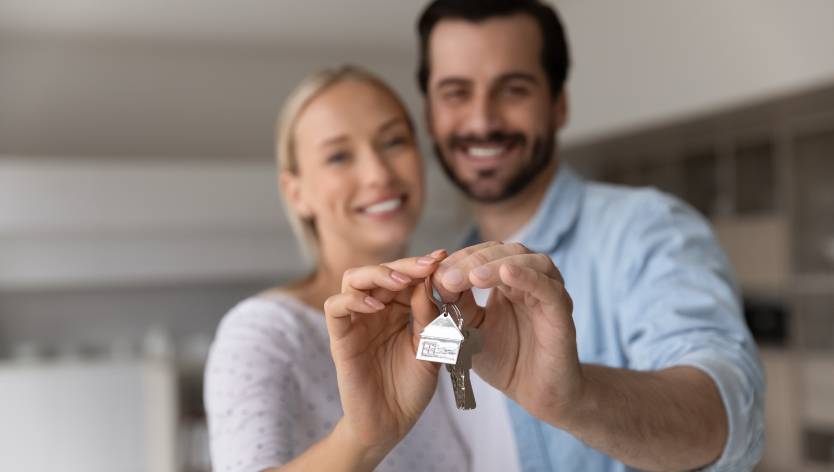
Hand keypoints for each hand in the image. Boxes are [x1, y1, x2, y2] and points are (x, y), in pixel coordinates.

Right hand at [323, 251, 445, 458]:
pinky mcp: (340, 337)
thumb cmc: (411, 388)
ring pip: (353, 278)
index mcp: (400, 309)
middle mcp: (376, 310)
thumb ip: (428, 316)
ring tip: (400, 281)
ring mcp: (356, 321)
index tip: (444, 258)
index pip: (406, 275)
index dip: (423, 265)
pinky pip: (335, 307)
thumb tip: (429, 280)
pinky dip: (352, 299)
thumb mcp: (430, 348)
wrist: (391, 424)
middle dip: (404, 264)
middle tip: (426, 265)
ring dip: (377, 274)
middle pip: (380, 270)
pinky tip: (375, 305)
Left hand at [431, 242, 580, 424]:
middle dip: (474, 260)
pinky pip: (548, 289)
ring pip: (529, 262)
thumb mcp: (470, 330)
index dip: (460, 259)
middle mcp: (531, 280)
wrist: (537, 394)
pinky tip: (506, 275)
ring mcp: (549, 293)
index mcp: (509, 281)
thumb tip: (436, 280)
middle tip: (448, 276)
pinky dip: (528, 278)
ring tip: (473, 278)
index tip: (434, 272)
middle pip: (505, 251)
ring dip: (497, 265)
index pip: (485, 254)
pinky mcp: (561, 313)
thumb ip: (457, 306)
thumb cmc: (505, 360)